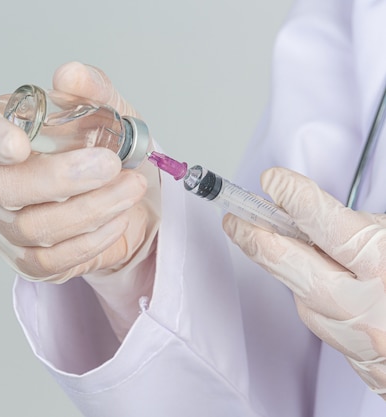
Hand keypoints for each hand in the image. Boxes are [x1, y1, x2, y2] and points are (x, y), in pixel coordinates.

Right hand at [0, 62, 160, 337]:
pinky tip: (117, 217)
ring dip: (91, 208)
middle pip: (1, 188)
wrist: (123, 197)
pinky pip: (52, 260)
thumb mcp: (106, 112)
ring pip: (33, 227)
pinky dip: (92, 239)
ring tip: (130, 187)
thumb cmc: (102, 149)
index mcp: (0, 135)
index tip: (21, 143)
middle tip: (109, 164)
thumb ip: (91, 90)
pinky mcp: (28, 261)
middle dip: (60, 178)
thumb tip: (70, 75)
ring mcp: (5, 227)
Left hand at [223, 167, 385, 397]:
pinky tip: (316, 284)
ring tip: (267, 243)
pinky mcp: (360, 363)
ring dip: (283, 270)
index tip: (273, 180)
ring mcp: (360, 339)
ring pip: (301, 299)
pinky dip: (313, 299)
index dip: (292, 198)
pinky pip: (322, 324)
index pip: (325, 225)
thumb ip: (373, 229)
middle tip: (235, 218)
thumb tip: (317, 213)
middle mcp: (367, 307)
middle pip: (289, 265)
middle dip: (254, 237)